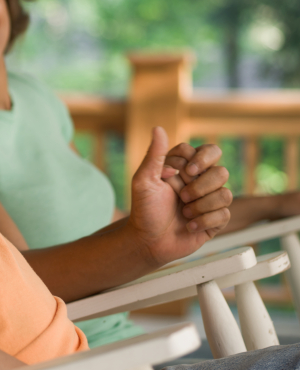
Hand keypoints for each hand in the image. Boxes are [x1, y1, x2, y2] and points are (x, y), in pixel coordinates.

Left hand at [128, 128, 231, 266]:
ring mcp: (209, 201)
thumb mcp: (144, 180)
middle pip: (221, 171)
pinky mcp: (215, 220)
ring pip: (226, 193)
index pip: (206, 151)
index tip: (182, 171)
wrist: (148, 241)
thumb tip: (158, 128)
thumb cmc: (144, 209)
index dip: (198, 160)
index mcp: (185, 168)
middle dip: (201, 185)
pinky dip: (204, 220)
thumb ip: (154, 155)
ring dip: (201, 205)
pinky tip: (189, 225)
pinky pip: (225, 214)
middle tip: (182, 196)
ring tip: (183, 213)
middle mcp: (200, 182)